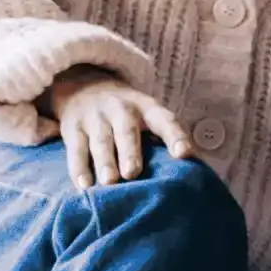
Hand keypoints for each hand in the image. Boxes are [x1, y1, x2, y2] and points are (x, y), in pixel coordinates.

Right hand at [45, 69, 192, 188]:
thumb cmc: (127, 115)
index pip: (165, 121)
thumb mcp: (148, 115)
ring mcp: (95, 117)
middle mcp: (121, 110)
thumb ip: (167, 139)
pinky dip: (78, 168)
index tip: (184, 154)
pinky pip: (75, 149)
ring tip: (109, 182)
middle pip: (127, 131)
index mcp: (147, 108)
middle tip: (133, 172)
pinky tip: (83, 185)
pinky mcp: (73, 127)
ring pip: (101, 141)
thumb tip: (198, 169)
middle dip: (130, 151)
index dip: (176, 136)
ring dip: (105, 162)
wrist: (84, 86)